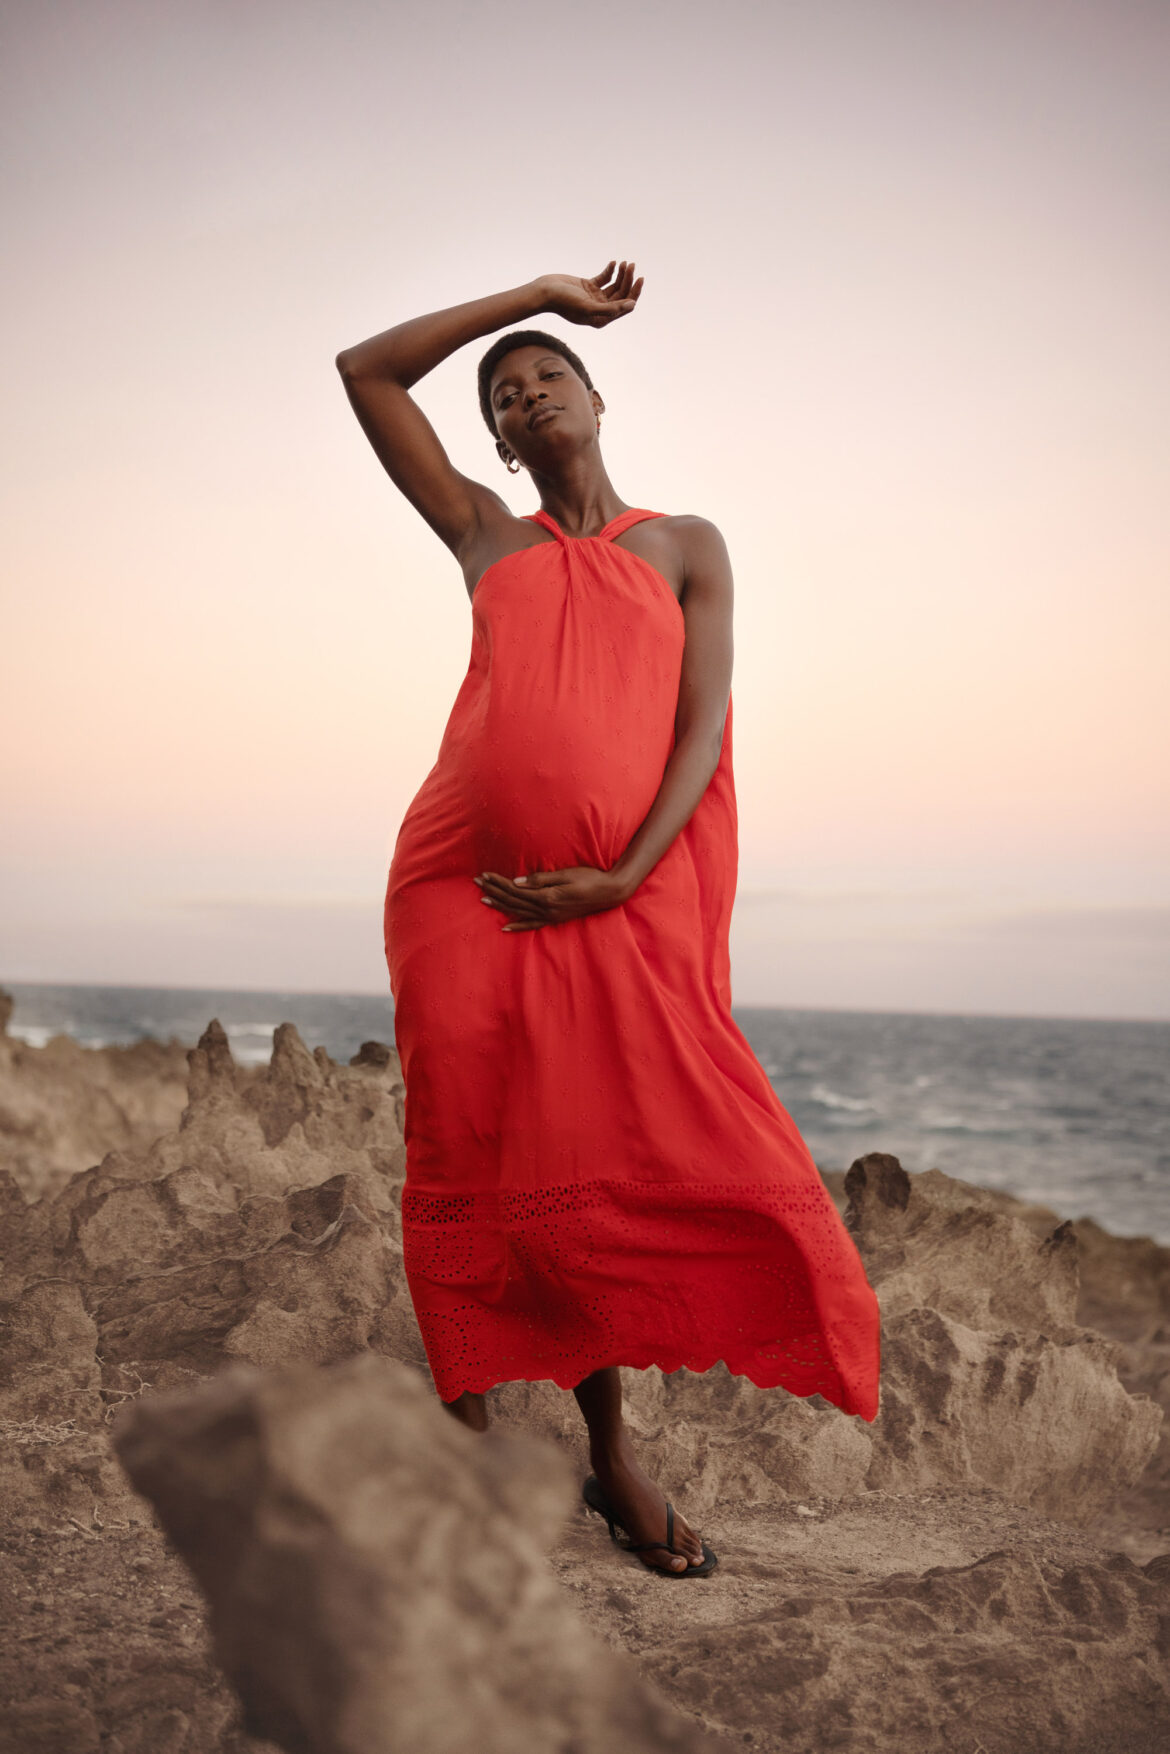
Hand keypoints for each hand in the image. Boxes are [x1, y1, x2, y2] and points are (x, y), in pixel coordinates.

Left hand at [472, 866, 629, 929]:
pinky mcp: (555, 919)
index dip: (498, 882)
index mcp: (547, 896)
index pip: (515, 889)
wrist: (610, 892)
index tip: (484, 875)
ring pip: (519, 911)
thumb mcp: (566, 875)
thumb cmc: (590, 878)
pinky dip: (518, 926)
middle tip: (477, 883)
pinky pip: (532, 925)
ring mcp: (550, 916)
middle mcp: (546, 909)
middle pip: (513, 900)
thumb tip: (517, 882)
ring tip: (484, 899)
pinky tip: (506, 927)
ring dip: (500, 905)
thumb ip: (541, 879)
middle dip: (494, 891)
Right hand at [537, 261, 643, 328]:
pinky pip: (604, 278)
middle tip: (631, 265)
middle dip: (628, 280)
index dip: (635, 293)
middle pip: (621, 294)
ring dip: (621, 274)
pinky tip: (614, 263)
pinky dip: (610, 271)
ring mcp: (594, 297)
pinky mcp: (588, 286)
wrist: (544, 292)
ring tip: (624, 263)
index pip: (625, 306)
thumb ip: (610, 309)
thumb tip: (632, 305)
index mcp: (602, 318)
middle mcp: (600, 309)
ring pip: (614, 285)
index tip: (640, 278)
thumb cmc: (564, 302)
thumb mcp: (588, 307)